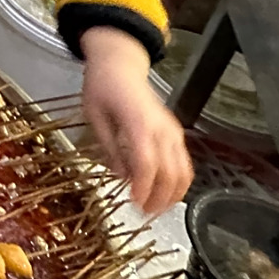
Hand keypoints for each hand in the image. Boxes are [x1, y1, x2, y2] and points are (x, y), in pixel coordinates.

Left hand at [80, 26, 192, 215]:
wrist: (120, 64)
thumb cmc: (101, 87)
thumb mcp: (94, 115)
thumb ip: (109, 147)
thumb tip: (121, 177)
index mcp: (138, 122)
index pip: (147, 162)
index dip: (143, 186)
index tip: (134, 203)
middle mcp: (161, 128)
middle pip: (169, 172)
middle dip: (159, 198)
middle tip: (143, 214)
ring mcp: (172, 130)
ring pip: (183, 170)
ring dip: (172, 194)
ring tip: (155, 210)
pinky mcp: (175, 132)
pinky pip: (184, 162)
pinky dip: (178, 182)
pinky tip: (165, 193)